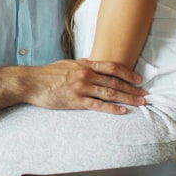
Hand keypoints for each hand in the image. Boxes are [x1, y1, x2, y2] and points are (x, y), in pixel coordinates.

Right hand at [0, 59, 146, 115]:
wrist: (31, 82)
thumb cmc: (47, 74)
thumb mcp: (67, 64)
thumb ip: (82, 66)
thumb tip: (93, 67)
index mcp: (84, 65)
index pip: (112, 67)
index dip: (128, 73)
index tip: (138, 79)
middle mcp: (86, 74)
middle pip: (115, 82)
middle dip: (133, 89)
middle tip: (145, 95)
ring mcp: (81, 88)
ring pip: (110, 93)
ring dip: (128, 99)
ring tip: (140, 104)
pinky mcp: (75, 101)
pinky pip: (98, 105)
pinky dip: (112, 108)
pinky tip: (122, 111)